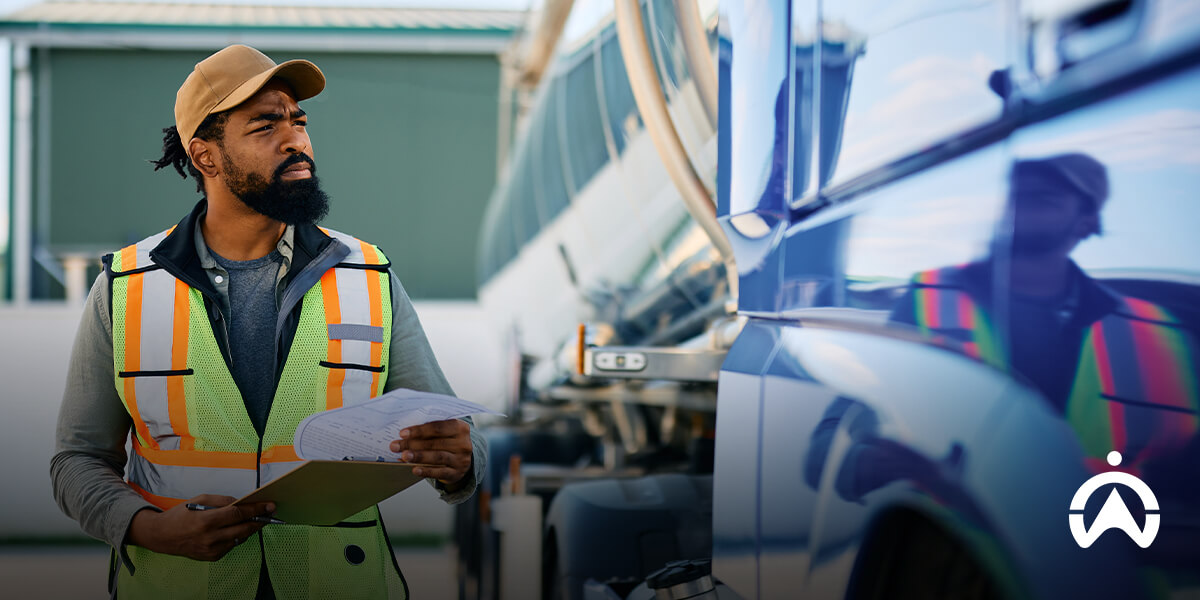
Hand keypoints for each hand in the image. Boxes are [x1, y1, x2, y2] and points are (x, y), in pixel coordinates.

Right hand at [127, 494, 275, 560]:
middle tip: (270, 513)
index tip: (269, 505)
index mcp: (207, 521)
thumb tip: (243, 502)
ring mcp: (211, 550)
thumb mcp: (200, 499)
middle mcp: (210, 538)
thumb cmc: (181, 514)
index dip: (256, 509)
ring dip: (250, 529)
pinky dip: (236, 537)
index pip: (238, 514)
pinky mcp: (211, 557)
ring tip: (257, 519)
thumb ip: (223, 501)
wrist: (161, 536)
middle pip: (244, 529)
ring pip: (240, 539)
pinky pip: (231, 545)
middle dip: (259, 520)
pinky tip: (238, 529)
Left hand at [390, 419, 472, 485]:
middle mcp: (463, 443)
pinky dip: (426, 471)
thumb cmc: (447, 442)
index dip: (419, 430)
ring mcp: (461, 459)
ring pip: (437, 457)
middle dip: (412, 444)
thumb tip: (404, 436)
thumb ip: (429, 431)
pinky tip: (415, 469)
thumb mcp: (444, 433)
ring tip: (404, 456)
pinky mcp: (456, 473)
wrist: (462, 460)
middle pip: (435, 442)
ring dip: (418, 456)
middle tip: (396, 446)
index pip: (438, 427)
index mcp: (460, 427)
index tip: (402, 433)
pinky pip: (440, 472)